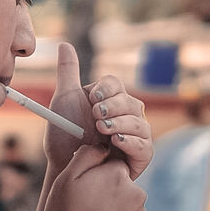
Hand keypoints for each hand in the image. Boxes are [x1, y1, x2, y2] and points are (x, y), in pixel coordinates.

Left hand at [46, 43, 154, 179]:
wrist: (65, 167)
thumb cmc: (65, 134)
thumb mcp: (64, 100)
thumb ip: (67, 72)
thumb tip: (64, 44)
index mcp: (110, 99)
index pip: (116, 85)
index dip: (107, 89)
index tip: (92, 97)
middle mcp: (126, 115)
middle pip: (131, 102)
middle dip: (113, 107)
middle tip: (96, 116)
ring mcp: (135, 135)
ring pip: (139, 123)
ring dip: (120, 124)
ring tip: (102, 130)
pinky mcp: (140, 156)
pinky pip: (145, 146)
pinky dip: (131, 142)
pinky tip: (116, 142)